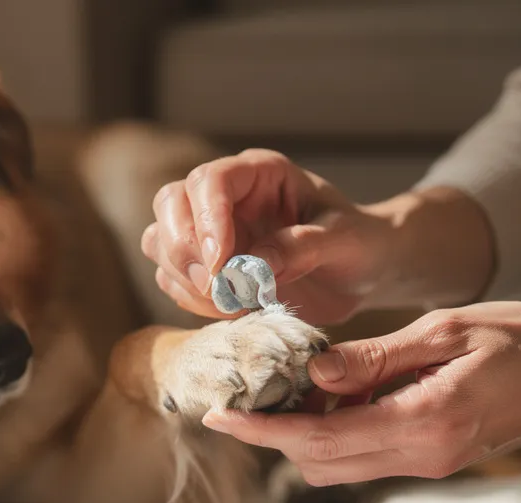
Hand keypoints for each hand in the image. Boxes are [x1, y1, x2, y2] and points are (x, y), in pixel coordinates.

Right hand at [141, 149, 392, 324]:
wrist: (359, 274)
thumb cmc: (358, 245)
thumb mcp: (344, 241)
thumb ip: (302, 246)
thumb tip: (254, 267)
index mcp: (259, 173)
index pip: (209, 180)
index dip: (206, 220)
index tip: (222, 265)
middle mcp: (224, 196)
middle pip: (169, 204)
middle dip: (184, 250)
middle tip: (218, 288)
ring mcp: (208, 230)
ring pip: (160, 242)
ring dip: (186, 279)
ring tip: (233, 302)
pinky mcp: (203, 266)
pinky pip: (172, 279)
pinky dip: (191, 300)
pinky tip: (232, 310)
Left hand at [201, 302, 520, 484]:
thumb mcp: (446, 330)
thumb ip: (377, 358)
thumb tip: (315, 374)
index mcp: (424, 422)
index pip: (321, 438)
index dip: (264, 430)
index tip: (221, 415)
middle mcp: (422, 456)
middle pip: (318, 462)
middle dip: (273, 434)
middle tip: (242, 395)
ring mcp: (427, 464)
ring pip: (338, 467)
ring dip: (303, 436)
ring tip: (284, 388)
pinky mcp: (431, 459)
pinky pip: (365, 456)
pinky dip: (335, 433)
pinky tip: (331, 394)